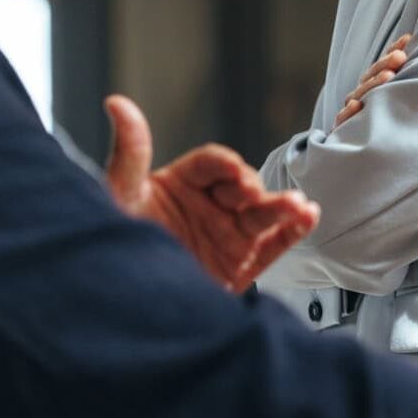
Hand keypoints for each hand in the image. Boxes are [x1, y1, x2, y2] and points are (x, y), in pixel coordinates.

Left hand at [104, 94, 319, 292]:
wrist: (119, 313)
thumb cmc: (110, 250)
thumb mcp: (119, 195)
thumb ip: (129, 152)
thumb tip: (117, 103)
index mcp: (179, 186)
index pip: (210, 164)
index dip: (225, 165)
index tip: (232, 171)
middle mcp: (207, 208)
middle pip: (241, 187)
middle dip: (252, 187)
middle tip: (252, 196)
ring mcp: (226, 236)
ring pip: (262, 214)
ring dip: (283, 206)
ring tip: (297, 206)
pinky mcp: (241, 265)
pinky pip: (273, 244)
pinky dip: (293, 231)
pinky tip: (307, 217)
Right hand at [334, 34, 412, 128]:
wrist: (364, 165)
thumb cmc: (387, 129)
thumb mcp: (397, 104)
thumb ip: (404, 82)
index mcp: (372, 89)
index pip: (381, 66)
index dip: (391, 52)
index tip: (407, 41)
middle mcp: (360, 98)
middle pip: (369, 77)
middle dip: (384, 65)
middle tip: (400, 57)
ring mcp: (350, 114)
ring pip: (359, 95)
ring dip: (372, 85)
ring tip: (388, 77)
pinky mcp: (343, 133)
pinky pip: (343, 121)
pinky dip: (348, 114)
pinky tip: (356, 106)